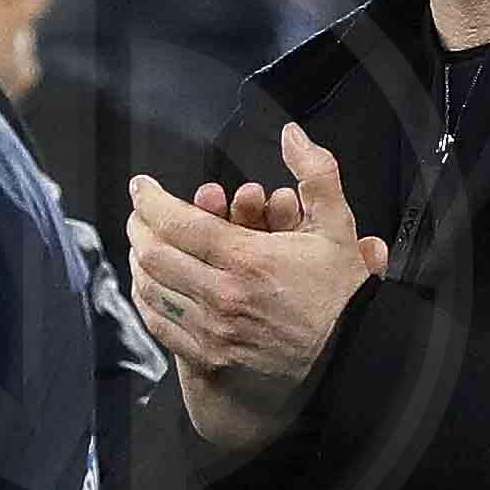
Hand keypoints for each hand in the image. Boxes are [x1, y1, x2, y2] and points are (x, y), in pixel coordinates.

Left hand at [127, 124, 388, 456]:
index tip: (143, 187)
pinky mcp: (210, 355)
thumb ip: (315, 173)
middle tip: (139, 213)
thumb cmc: (339, 291)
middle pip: (155, 255)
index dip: (151, 200)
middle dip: (139, 227)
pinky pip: (161, 325)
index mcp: (248, 260)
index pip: (178, 223)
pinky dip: (147, 300)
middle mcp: (224, 296)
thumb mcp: (336, 225)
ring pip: (152, 290)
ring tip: (141, 243)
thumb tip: (291, 134)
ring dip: (139, 262)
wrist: (350, 352)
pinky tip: (150, 285)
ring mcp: (213, 330)